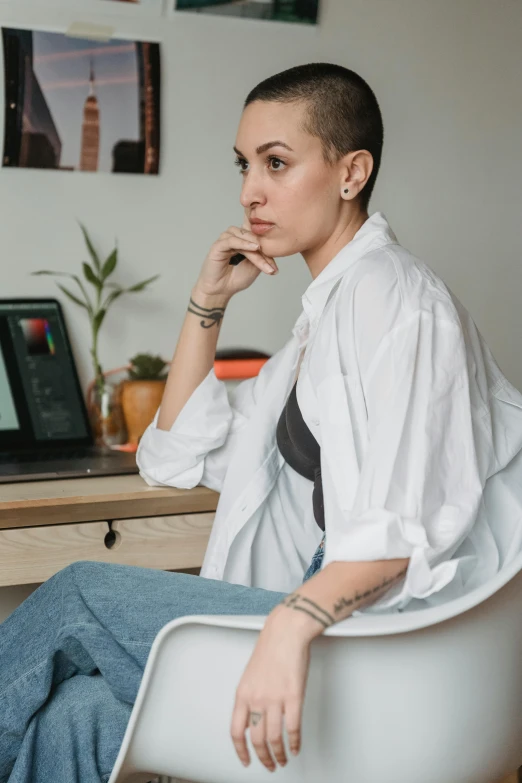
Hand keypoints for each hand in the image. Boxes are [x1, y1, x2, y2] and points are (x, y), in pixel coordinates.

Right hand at [194, 214, 278, 300]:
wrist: (222, 291)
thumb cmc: (236, 278)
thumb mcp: (255, 266)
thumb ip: (262, 254)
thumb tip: (275, 247)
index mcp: (243, 240)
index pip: (257, 232)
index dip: (268, 239)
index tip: (279, 252)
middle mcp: (235, 237)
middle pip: (252, 234)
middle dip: (263, 248)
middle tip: (271, 262)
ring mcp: (226, 240)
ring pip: (243, 236)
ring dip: (254, 245)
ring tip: (262, 252)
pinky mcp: (218, 245)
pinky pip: (231, 240)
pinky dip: (243, 243)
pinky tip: (253, 248)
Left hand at [230, 608, 310, 771]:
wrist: (285, 632)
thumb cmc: (270, 649)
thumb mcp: (250, 675)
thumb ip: (250, 697)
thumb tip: (253, 718)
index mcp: (243, 694)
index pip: (236, 731)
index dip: (241, 750)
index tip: (246, 760)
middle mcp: (256, 699)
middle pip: (256, 739)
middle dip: (263, 757)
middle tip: (269, 764)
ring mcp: (275, 699)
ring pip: (274, 738)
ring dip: (279, 754)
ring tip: (283, 759)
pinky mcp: (294, 696)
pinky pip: (293, 728)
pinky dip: (295, 742)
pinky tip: (295, 747)